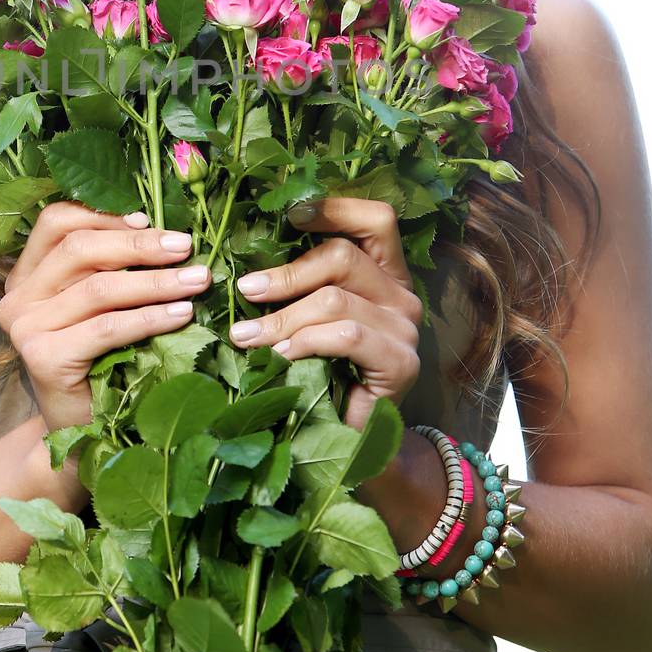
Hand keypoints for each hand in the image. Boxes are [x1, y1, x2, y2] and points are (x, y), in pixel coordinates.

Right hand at [0, 202, 210, 432]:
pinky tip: (182, 314)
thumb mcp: (98, 305)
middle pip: (80, 249)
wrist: (81, 432)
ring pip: (99, 288)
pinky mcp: (44, 358)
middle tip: (185, 245)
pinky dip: (150, 318)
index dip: (105, 216)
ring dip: (156, 281)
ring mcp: (26, 328)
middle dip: (140, 245)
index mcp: (26, 274)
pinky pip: (108, 327)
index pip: (56, 222)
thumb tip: (162, 232)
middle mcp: (18, 297)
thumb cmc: (98, 362)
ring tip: (196, 279)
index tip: (150, 219)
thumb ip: (111, 268)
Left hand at [227, 198, 422, 430]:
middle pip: (343, 256)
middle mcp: (402, 295)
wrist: (355, 444)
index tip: (291, 215)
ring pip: (334, 299)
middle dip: (285, 274)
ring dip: (282, 318)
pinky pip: (345, 335)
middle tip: (245, 292)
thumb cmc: (325, 375)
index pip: (376, 219)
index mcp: (385, 274)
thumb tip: (248, 266)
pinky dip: (306, 341)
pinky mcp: (401, 362)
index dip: (335, 208)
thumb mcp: (312, 320)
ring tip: (246, 337)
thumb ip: (302, 287)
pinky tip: (281, 358)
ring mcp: (406, 329)